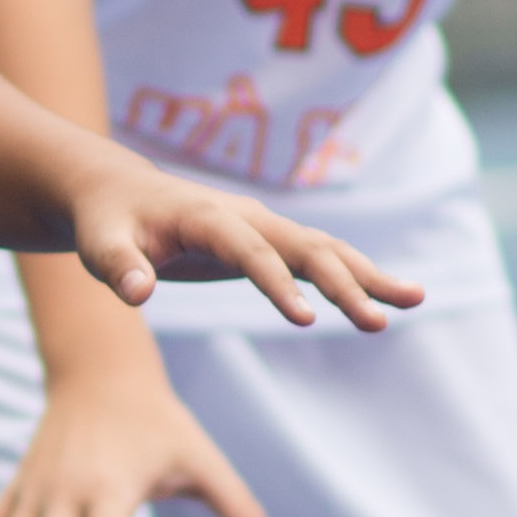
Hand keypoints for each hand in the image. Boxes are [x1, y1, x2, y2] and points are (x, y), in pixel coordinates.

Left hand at [64, 157, 421, 329]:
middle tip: (376, 323)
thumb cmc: (108, 223)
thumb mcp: (100, 245)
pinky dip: (359, 275)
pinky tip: (397, 296)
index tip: (307, 321)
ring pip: (326, 249)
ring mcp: (265, 227)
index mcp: (209, 219)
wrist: (118, 193)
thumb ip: (118, 266)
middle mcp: (247, 218)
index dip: (277, 285)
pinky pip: (323, 258)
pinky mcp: (272, 242)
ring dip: (369, 275)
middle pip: (305, 248)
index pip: (250, 253)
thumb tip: (136, 293)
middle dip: (343, 283)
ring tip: (416, 299)